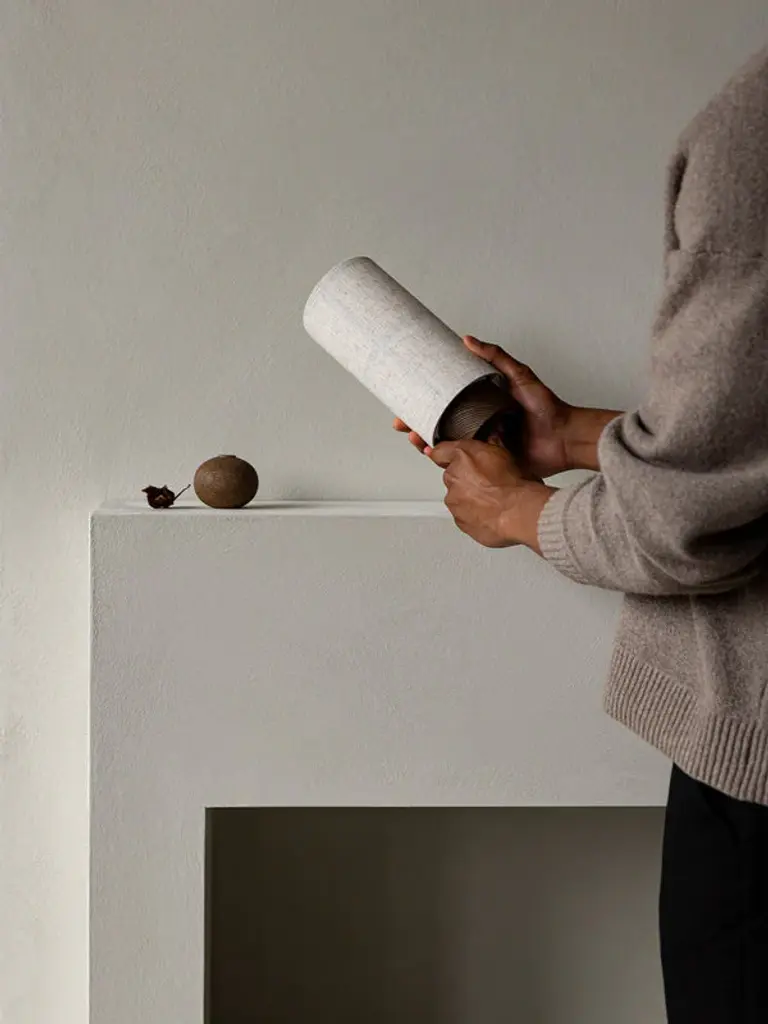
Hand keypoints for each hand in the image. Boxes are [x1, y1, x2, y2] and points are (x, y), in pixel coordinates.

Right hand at [394, 336, 573, 476]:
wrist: (564, 437)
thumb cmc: (546, 407)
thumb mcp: (519, 375)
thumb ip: (496, 357)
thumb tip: (468, 339)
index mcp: (480, 405)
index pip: (445, 403)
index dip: (423, 403)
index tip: (405, 400)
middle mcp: (478, 425)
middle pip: (439, 424)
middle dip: (416, 425)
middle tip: (401, 423)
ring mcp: (481, 445)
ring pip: (445, 444)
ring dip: (425, 442)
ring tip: (414, 438)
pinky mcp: (488, 463)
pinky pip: (461, 462)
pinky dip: (444, 460)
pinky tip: (432, 455)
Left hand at [428, 439, 553, 549]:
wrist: (519, 511)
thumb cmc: (514, 483)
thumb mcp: (505, 453)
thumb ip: (491, 446)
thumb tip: (491, 439)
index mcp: (462, 456)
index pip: (440, 452)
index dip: (444, 455)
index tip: (443, 458)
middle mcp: (453, 477)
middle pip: (452, 476)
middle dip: (465, 479)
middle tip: (486, 482)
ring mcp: (454, 501)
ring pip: (457, 497)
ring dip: (469, 497)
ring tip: (492, 499)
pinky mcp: (459, 520)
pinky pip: (464, 515)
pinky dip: (473, 514)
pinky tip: (491, 512)